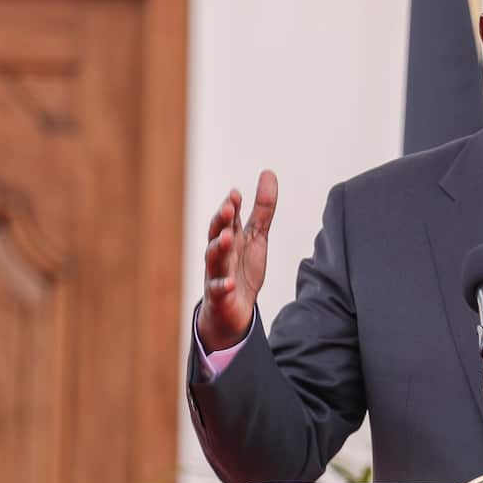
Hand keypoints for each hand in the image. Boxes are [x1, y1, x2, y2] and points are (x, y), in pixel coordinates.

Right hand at [196, 170, 277, 350]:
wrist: (234, 309)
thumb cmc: (242, 268)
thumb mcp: (257, 237)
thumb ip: (263, 209)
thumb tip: (269, 173)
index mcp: (229, 238)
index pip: (227, 219)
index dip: (230, 206)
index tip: (236, 193)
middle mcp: (220, 253)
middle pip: (216, 233)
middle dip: (220, 221)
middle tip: (227, 208)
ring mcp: (217, 273)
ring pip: (214, 259)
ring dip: (218, 247)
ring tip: (227, 238)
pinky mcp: (219, 296)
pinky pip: (218, 290)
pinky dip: (223, 285)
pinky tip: (231, 282)